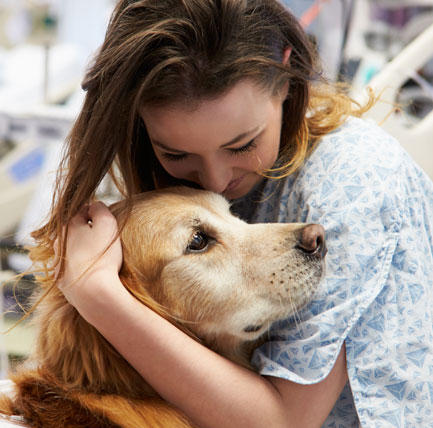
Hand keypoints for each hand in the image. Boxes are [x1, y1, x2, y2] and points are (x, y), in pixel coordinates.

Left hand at [55, 201, 123, 315]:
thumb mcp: (107, 223)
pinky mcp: (62, 281)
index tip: (109, 223)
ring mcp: (59, 263)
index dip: (98, 214)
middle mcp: (59, 242)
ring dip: (85, 250)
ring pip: (73, 250)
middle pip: (76, 231)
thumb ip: (100, 208)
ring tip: (101, 258)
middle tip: (107, 240)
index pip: (84, 210)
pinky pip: (74, 268)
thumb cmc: (102, 256)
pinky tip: (94, 272)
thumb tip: (94, 204)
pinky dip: (82, 267)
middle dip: (90, 232)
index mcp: (68, 226)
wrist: (92, 292)